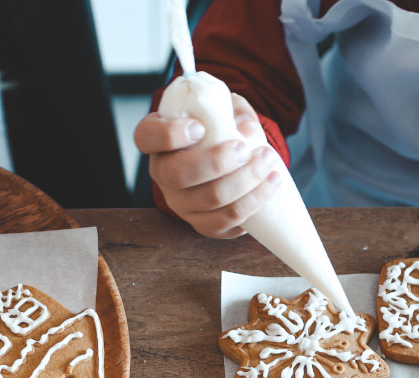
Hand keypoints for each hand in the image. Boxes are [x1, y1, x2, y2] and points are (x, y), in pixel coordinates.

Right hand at [135, 94, 281, 238]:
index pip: (147, 137)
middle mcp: (162, 175)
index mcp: (158, 141)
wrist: (226, 166)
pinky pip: (226, 221)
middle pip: (179, 174)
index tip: (200, 127)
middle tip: (244, 149)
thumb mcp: (220, 112)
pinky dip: (253, 202)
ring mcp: (181, 203)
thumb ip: (230, 112)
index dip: (170, 134)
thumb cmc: (217, 133)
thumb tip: (246, 129)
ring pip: (210, 199)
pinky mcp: (202, 224)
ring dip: (245, 180)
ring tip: (268, 160)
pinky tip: (271, 183)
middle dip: (217, 162)